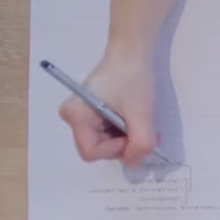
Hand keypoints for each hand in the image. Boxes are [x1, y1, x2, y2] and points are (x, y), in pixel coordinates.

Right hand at [58, 52, 157, 166]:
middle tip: (146, 132)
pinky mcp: (92, 114)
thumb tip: (134, 165)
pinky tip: (136, 120)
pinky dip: (126, 132)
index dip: (115, 150)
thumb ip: (140, 144)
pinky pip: (109, 134)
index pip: (91, 152)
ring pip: (107, 144)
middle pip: (99, 149)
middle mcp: (73, 118)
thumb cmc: (132, 79)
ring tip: (144, 124)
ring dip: (128, 139)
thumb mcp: (141, 114)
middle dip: (125, 145)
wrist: (131, 54)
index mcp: (76, 116)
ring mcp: (82, 116)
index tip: (133, 134)